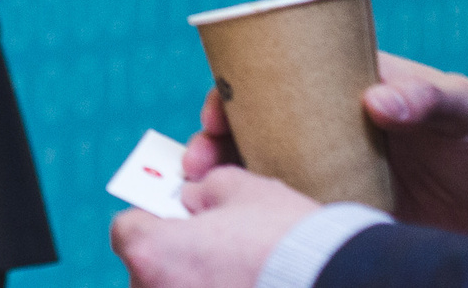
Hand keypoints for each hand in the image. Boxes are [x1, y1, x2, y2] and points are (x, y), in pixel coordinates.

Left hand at [111, 166, 317, 287]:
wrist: (339, 286)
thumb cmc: (287, 239)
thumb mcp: (242, 189)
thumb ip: (204, 190)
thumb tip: (193, 199)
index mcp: (149, 253)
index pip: (128, 230)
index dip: (155, 220)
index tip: (181, 221)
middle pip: (149, 273)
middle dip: (176, 262)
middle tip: (217, 255)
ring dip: (196, 287)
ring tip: (241, 279)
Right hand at [181, 51, 467, 232]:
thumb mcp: (460, 108)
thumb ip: (422, 98)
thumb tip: (375, 100)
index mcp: (345, 88)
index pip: (274, 80)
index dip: (233, 92)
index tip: (214, 115)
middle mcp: (329, 129)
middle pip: (253, 128)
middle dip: (212, 142)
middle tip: (196, 164)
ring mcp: (333, 172)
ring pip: (262, 172)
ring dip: (225, 180)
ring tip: (200, 196)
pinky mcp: (342, 214)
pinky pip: (291, 214)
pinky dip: (259, 218)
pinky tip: (240, 229)